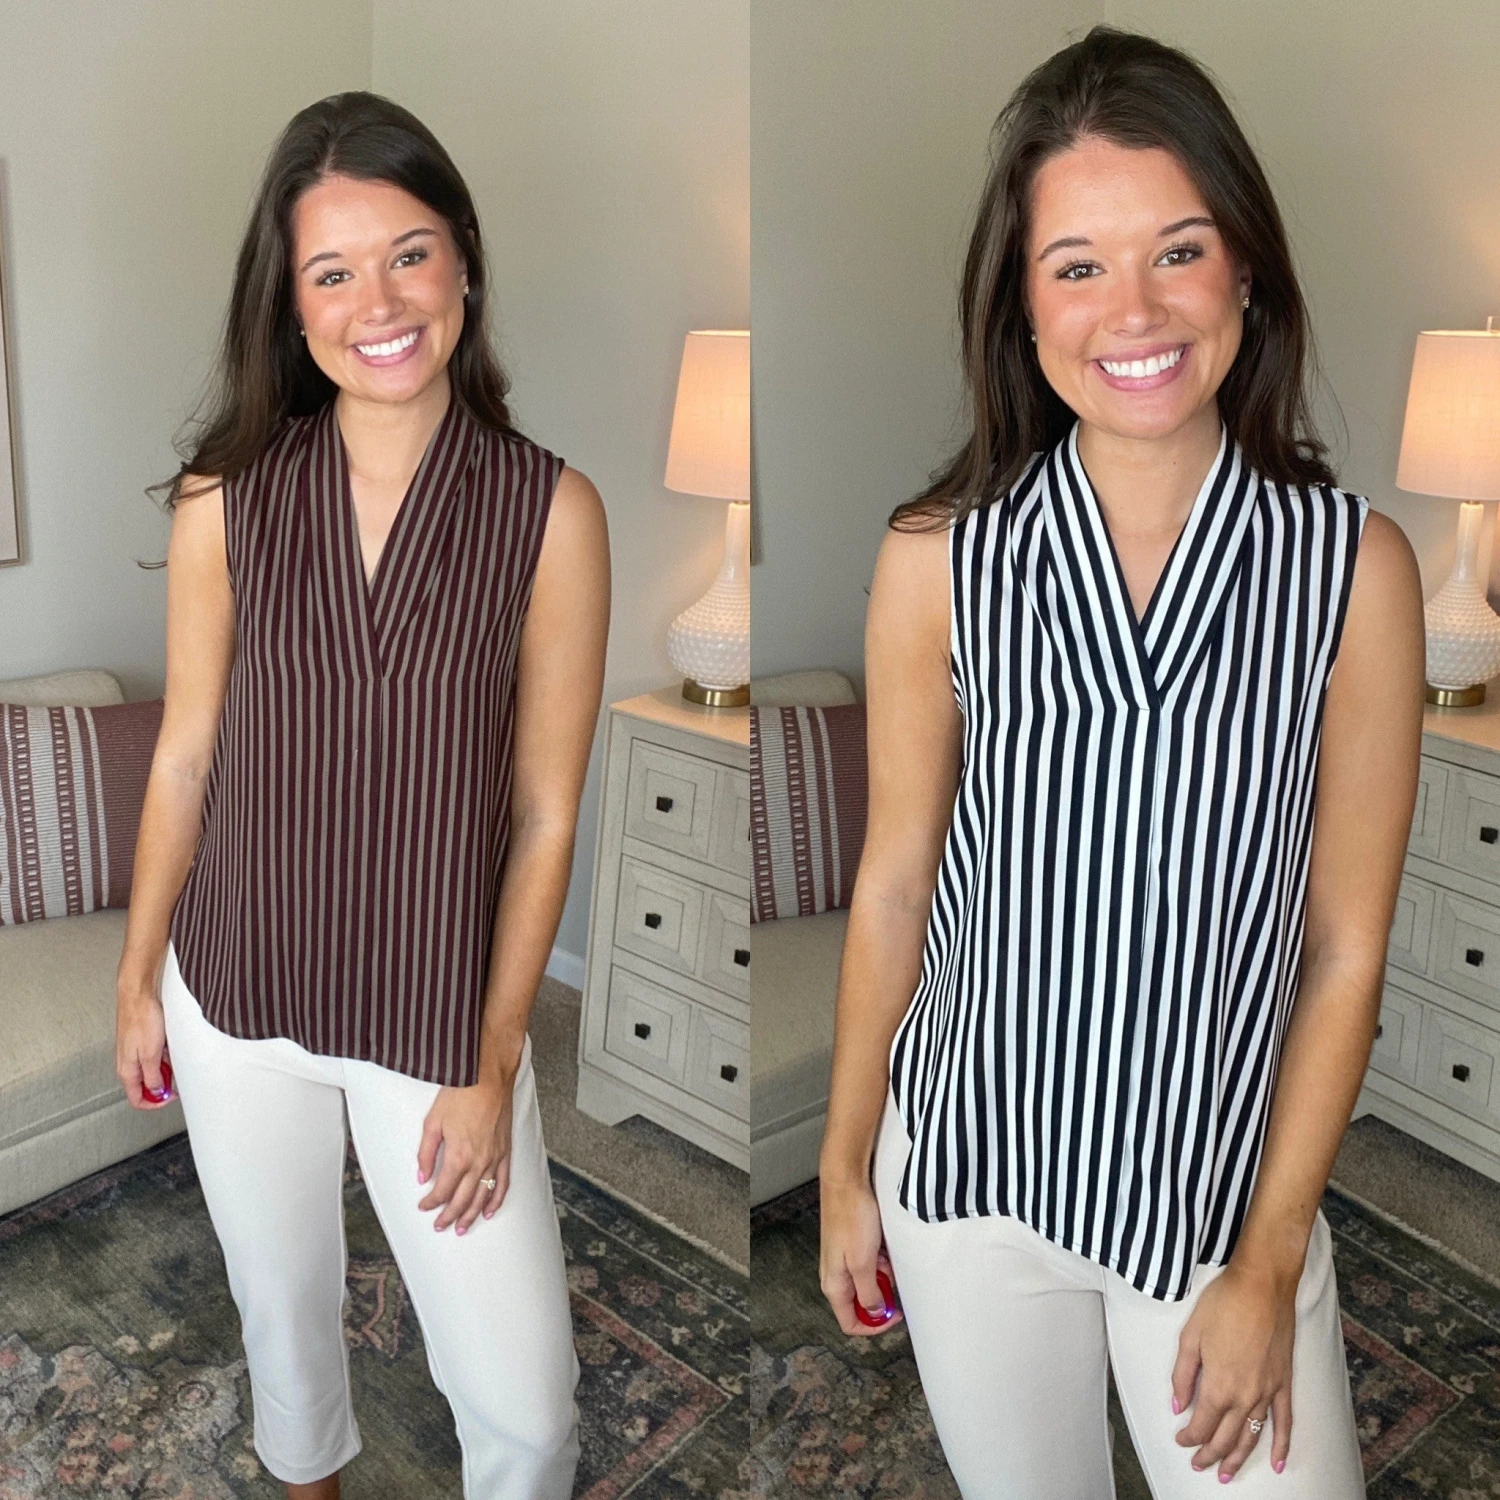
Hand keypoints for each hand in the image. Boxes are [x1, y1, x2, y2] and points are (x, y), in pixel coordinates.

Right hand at [115, 984, 173, 1109]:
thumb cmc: (141, 1019)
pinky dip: (162, 1056)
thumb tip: (157, 1092)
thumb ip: (153, 1076)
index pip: (137, 1099)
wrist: (138, 995)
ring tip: (171, 1057)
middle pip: (144, 1086)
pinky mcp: (139, 1041)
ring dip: (163, 1068)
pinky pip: (152, 1056)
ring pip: (149, 1070)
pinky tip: (168, 1046)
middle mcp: (127, 1063)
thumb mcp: (151, 1054)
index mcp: (126, 1071)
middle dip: (162, 1084)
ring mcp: (132, 1052)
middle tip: (174, 1077)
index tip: (170, 1097)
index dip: (155, 1103)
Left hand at [416, 1075, 513, 1233]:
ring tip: (462, 1228)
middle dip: (449, 1216)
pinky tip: (490, 1210)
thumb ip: (426, 1153)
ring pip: (483, 1196)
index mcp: (459, 1156)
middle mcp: (479, 1162)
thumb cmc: (461, 1094)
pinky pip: (503, 1182)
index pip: (442, 1190)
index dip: (431, 1202)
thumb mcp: (433, 1122)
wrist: (488, 1076)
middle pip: (463, 1199)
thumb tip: (422, 1176)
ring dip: (471, 1215)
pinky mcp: (506, 1151)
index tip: (423, 1206)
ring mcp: (495, 1158)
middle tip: (440, 1226)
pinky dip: (497, 1199)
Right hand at [819, 1176, 902, 1336]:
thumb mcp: (864, 1262)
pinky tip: (883, 1244)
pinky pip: (870, 1263)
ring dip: (883, 1275)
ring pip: (868, 1282)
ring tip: (887, 1256)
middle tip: (892, 1279)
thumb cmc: (851, 1216)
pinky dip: (881, 1259)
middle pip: (861, 1303)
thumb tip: (875, 1314)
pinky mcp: (852, 1245)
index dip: (874, 1326)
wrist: (846, 1180)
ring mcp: (844, 1259)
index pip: (851, 1323)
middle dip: (881, 1295)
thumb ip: (869, 1292)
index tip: (894, 1315)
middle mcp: (836, 1275)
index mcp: (834, 1284)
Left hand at [1171, 1259, 1296, 1480]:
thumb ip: (1183, 1375)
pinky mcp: (1284, 1383)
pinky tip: (1277, 1463)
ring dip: (1238, 1458)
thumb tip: (1177, 1405)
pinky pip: (1285, 1422)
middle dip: (1210, 1455)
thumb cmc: (1223, 1304)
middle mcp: (1245, 1396)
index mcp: (1218, 1385)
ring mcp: (1268, 1392)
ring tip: (1226, 1475)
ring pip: (1251, 1436)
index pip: (1201, 1425)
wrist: (1262, 1285)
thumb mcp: (1190, 1336)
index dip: (1189, 1437)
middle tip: (1198, 1465)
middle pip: (1225, 1437)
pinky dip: (1281, 1445)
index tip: (1180, 1440)